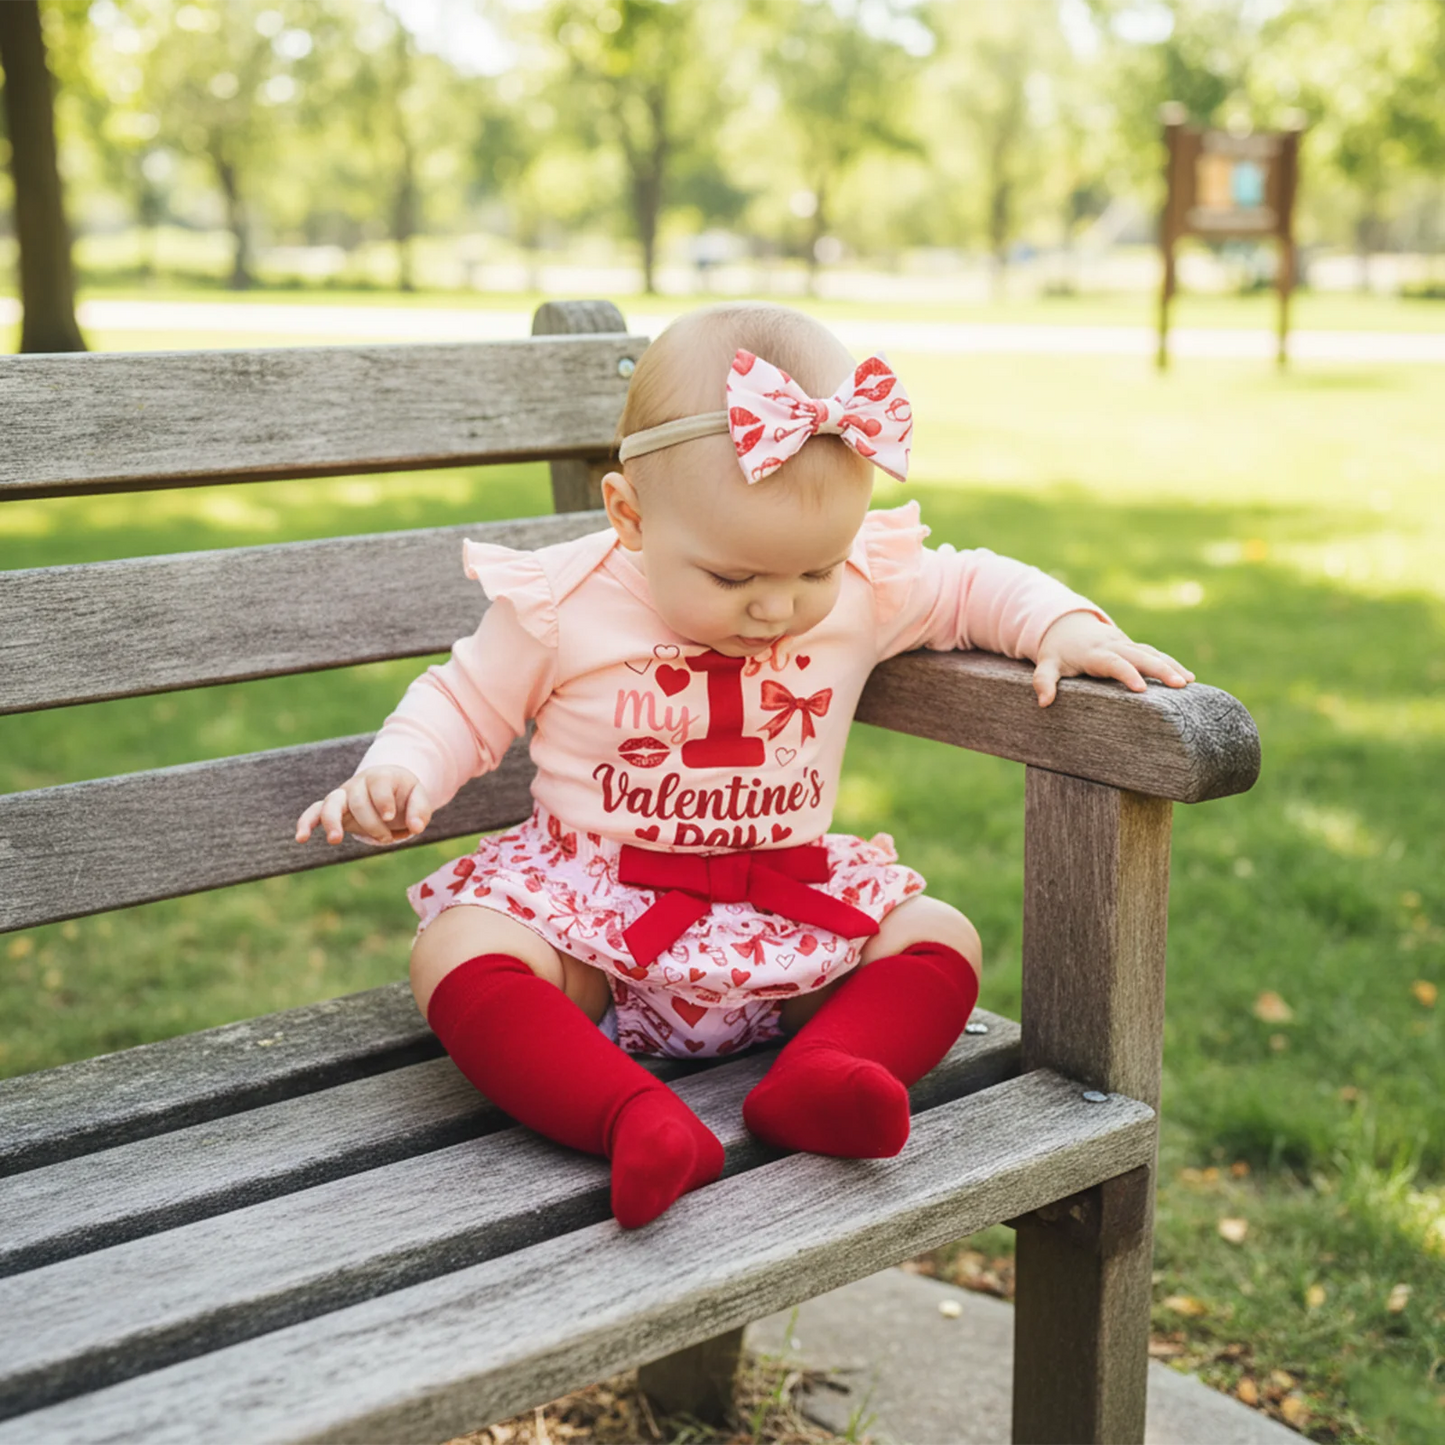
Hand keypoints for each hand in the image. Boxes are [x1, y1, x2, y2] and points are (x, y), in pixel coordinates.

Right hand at [295, 766, 432, 846]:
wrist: (387, 787)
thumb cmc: (403, 793)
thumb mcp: (417, 796)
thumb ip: (420, 810)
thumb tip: (416, 828)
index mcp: (381, 777)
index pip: (378, 786)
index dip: (383, 801)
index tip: (390, 816)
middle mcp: (358, 784)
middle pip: (357, 800)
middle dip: (371, 822)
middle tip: (386, 838)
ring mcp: (342, 795)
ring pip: (331, 803)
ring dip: (331, 821)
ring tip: (335, 840)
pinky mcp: (331, 808)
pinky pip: (314, 812)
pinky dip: (306, 823)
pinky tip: (301, 838)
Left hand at [1032, 611, 1194, 707]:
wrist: (1067, 624)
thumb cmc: (1056, 650)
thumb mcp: (1046, 664)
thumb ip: (1044, 681)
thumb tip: (1044, 702)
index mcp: (1093, 652)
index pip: (1113, 663)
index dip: (1127, 673)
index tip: (1141, 688)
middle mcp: (1113, 645)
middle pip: (1140, 655)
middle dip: (1160, 669)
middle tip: (1180, 684)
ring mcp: (1125, 644)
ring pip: (1151, 652)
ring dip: (1171, 665)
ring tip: (1188, 682)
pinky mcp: (1133, 646)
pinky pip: (1154, 654)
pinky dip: (1171, 663)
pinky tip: (1188, 677)